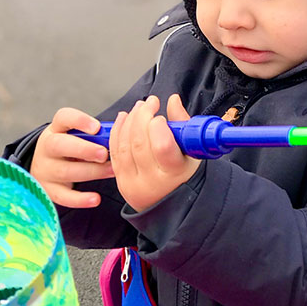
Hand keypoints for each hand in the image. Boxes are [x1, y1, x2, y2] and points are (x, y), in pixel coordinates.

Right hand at [31, 108, 113, 207]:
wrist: (48, 168)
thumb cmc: (74, 148)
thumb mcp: (80, 136)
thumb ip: (98, 134)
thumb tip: (125, 130)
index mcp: (57, 129)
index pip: (63, 117)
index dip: (79, 121)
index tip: (97, 127)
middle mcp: (47, 147)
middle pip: (60, 145)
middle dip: (84, 149)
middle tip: (104, 154)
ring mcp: (45, 170)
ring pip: (66, 171)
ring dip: (92, 172)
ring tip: (112, 171)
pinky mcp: (49, 190)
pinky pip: (63, 196)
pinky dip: (80, 199)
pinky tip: (96, 199)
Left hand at [109, 94, 199, 211]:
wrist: (171, 205)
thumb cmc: (184, 174)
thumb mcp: (191, 151)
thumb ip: (182, 123)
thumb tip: (173, 100)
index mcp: (174, 173)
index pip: (162, 146)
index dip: (158, 126)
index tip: (162, 117)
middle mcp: (151, 180)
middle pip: (140, 143)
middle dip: (142, 117)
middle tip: (149, 103)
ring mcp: (133, 181)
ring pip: (124, 145)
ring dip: (129, 121)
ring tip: (139, 108)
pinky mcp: (120, 180)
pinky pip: (115, 151)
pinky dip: (117, 131)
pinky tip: (124, 118)